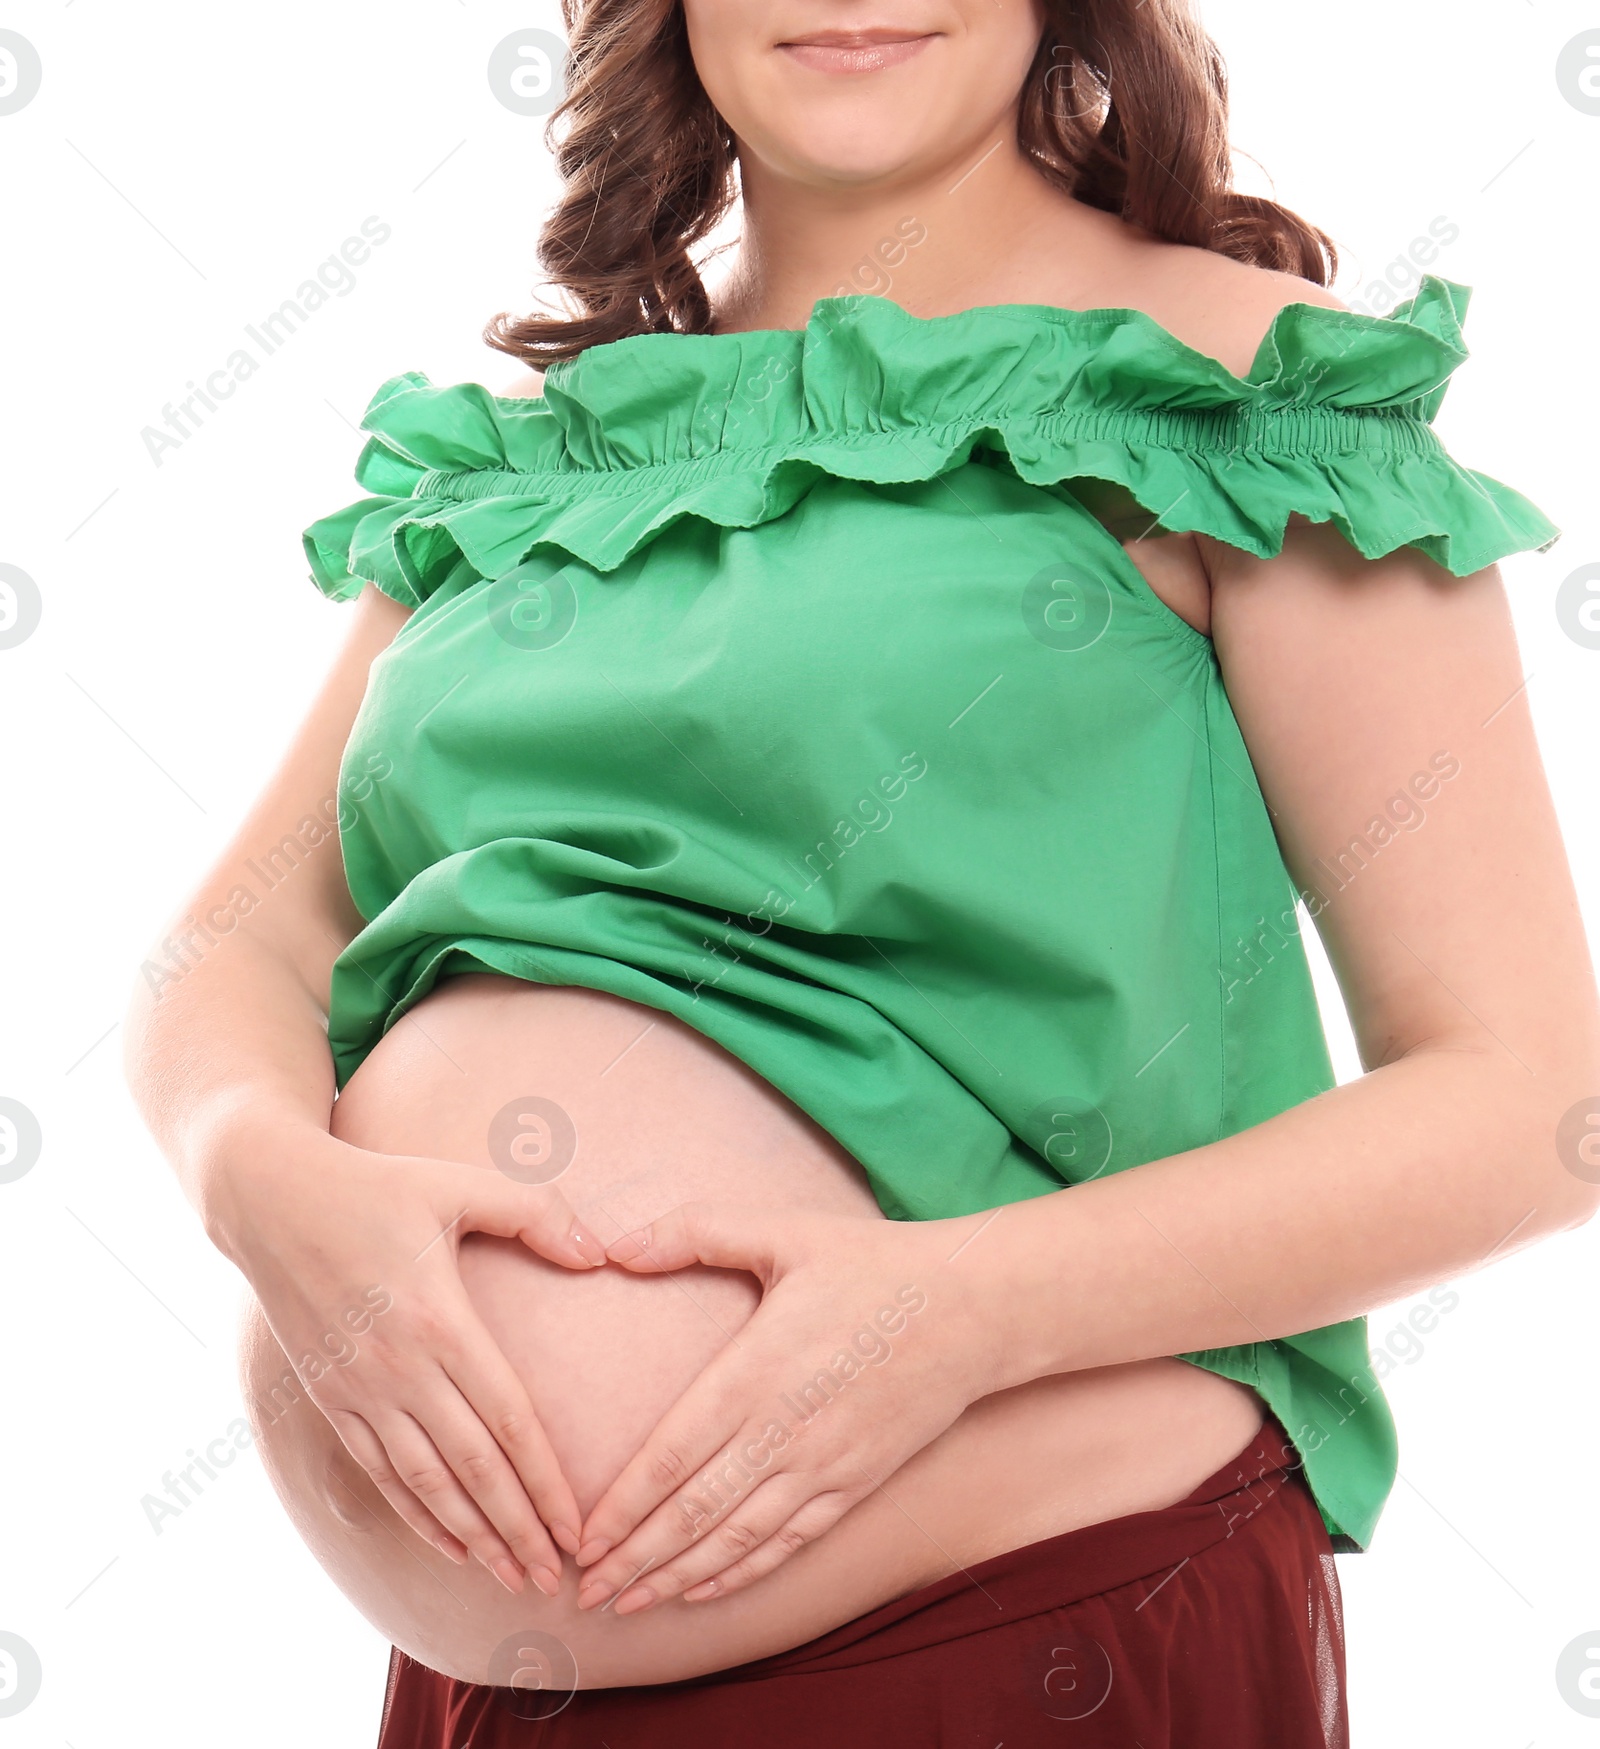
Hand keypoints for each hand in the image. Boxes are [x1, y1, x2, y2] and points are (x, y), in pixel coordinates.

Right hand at [216, 1124, 603, 1595]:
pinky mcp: (328, 1396)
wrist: (270, 1199)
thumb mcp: (461, 1184)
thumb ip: (536, 1214)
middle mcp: (398, 1369)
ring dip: (471, 1537)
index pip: (508, 1423)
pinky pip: (379, 1470)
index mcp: (440, 1321)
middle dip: (517, 1530)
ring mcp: (358, 1389)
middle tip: (558, 1578)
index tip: (578, 1529)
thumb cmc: (378, 1187)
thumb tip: (599, 1253)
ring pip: (424, 1483)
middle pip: (472, 1469)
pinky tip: (450, 1542)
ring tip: (512, 1577)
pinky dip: (416, 1513)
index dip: (545, 1484)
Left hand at [570, 1201, 1005, 1613]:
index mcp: (755, 1372)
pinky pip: (789, 1541)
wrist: (974, 1307)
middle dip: (634, 1560)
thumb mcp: (783, 1230)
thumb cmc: (872, 1263)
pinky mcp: (856, 1481)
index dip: (621, 1508)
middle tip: (585, 1593)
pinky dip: (742, 1571)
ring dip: (678, 1577)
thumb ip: (694, 1233)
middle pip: (693, 1514)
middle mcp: (784, 1431)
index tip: (580, 1541)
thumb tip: (615, 1243)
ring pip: (737, 1539)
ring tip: (631, 1603)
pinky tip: (705, 1588)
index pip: (670, 1457)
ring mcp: (823, 1465)